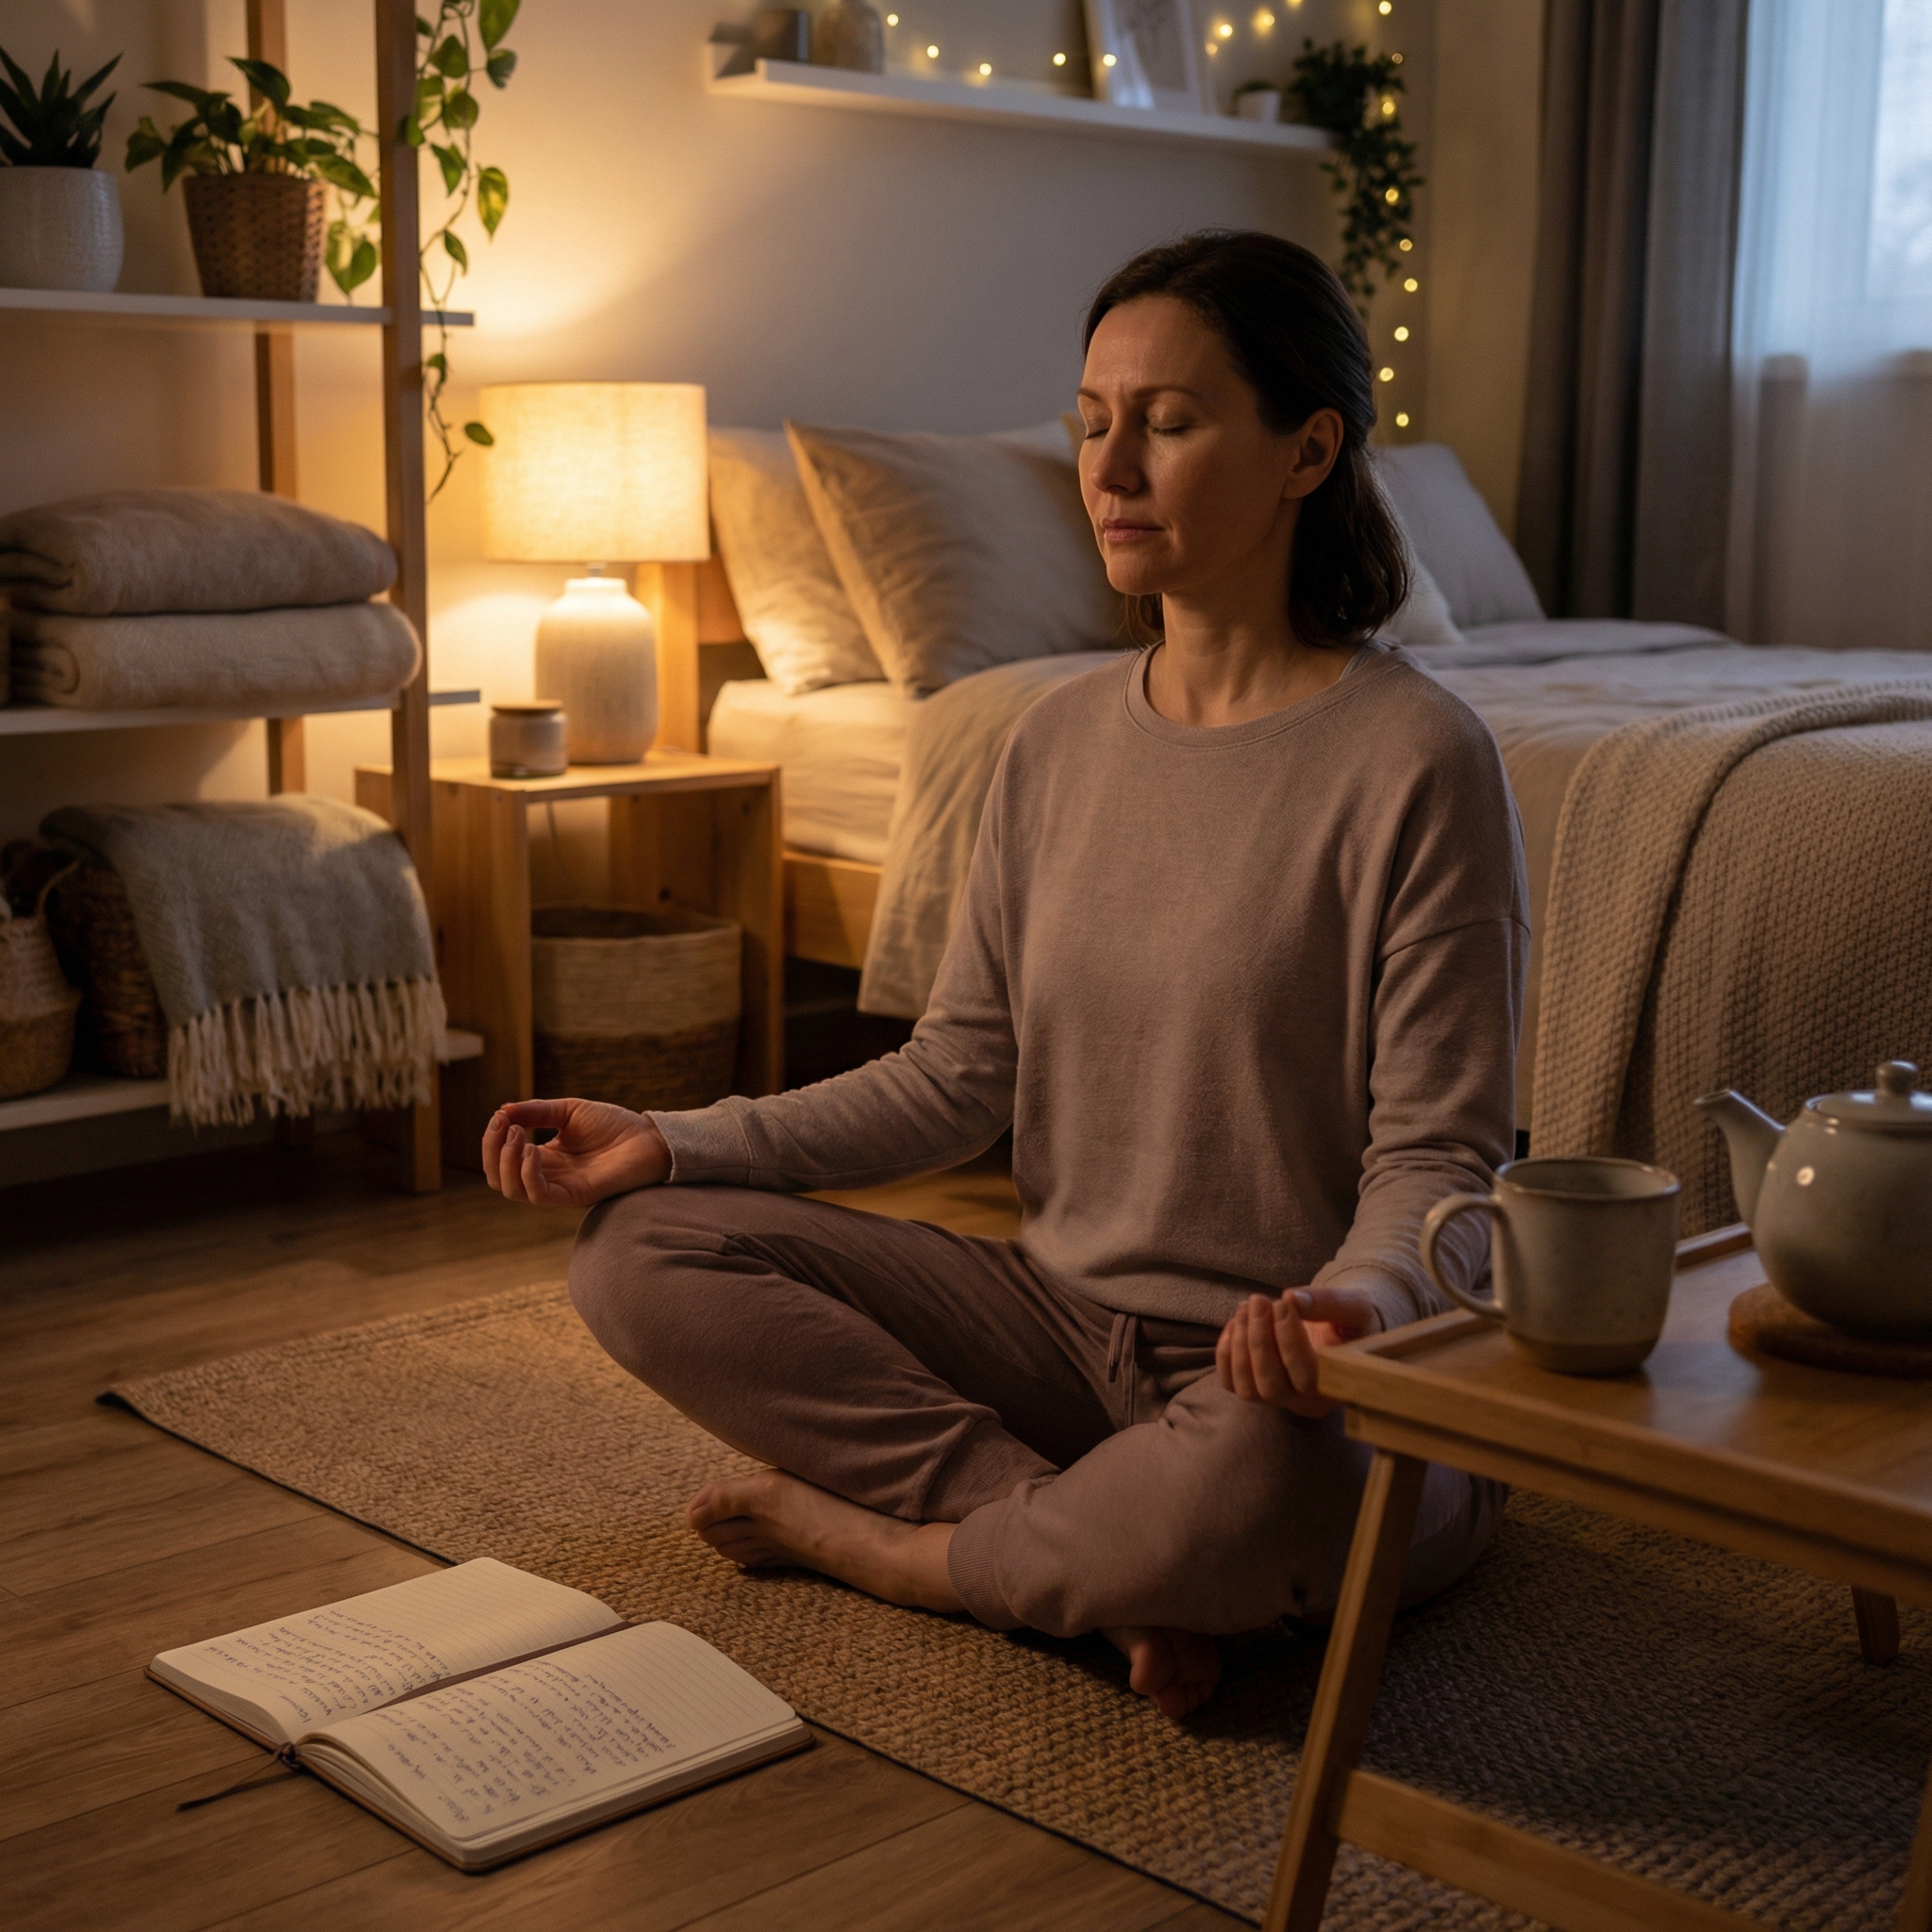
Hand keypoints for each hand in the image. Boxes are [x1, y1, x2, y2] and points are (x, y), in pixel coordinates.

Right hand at [481, 1098, 670, 1207]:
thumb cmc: (614, 1125)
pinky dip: (527, 1174)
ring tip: (518, 1135)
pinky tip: (532, 1150)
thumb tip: (501, 1111)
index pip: (501, 1160)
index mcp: (542, 1158)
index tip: (500, 1115)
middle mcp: (547, 1176)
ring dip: (506, 1161)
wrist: (650, 1137)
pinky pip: (539, 1195)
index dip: (492, 1140)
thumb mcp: (568, 1111)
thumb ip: (536, 1112)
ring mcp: (559, 1188)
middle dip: (491, 1151)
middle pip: (498, 1179)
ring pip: (513, 1190)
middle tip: (503, 1125)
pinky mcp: (575, 1195)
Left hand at [1215, 1288, 1382, 1416]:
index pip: (1307, 1377)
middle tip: (1258, 1300)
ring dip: (1239, 1345)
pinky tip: (1237, 1323)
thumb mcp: (1355, 1306)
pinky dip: (1226, 1353)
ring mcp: (1280, 1399)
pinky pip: (1231, 1383)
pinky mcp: (1257, 1388)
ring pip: (1248, 1389)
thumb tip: (1291, 1297)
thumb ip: (1329, 1302)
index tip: (1284, 1301)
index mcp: (1337, 1386)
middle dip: (1258, 1341)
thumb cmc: (1352, 1319)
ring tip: (1246, 1307)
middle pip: (1271, 1386)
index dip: (1289, 1339)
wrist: (1341, 1327)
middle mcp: (1307, 1402)